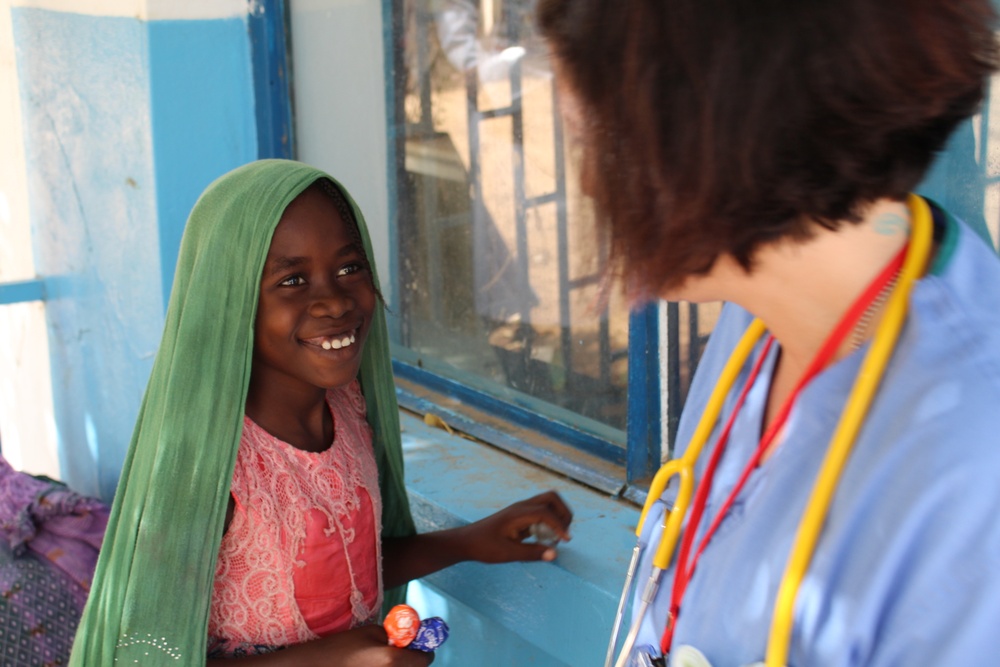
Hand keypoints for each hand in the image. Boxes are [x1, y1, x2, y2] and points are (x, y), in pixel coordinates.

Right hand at [306, 625, 434, 666]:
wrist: (314, 666)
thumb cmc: (341, 647)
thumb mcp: (371, 632)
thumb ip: (394, 637)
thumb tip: (408, 644)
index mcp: (393, 661)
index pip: (424, 660)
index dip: (423, 652)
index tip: (418, 649)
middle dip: (412, 664)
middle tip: (402, 656)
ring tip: (381, 663)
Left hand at [459, 490, 572, 563]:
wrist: (467, 541)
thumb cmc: (485, 547)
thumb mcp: (508, 553)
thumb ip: (532, 553)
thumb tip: (555, 554)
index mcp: (518, 513)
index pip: (546, 512)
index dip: (559, 525)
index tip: (566, 541)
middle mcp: (522, 507)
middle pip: (552, 498)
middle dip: (564, 514)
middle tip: (564, 535)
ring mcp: (522, 510)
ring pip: (548, 502)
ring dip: (558, 516)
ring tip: (556, 537)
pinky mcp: (521, 516)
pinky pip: (542, 512)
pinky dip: (550, 522)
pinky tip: (545, 539)